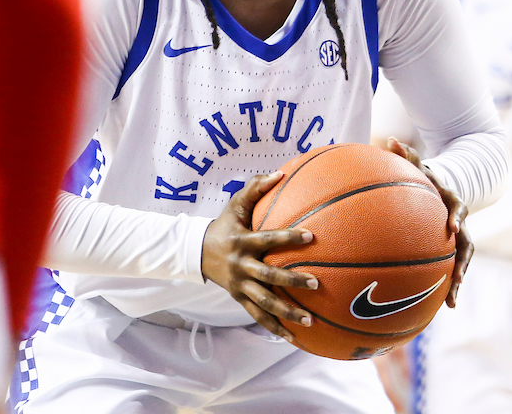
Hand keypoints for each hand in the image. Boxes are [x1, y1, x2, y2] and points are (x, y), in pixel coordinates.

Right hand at [201, 172, 317, 340]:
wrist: (195, 252)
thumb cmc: (224, 224)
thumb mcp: (235, 204)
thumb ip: (255, 187)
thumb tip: (280, 173)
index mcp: (243, 242)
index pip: (269, 239)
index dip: (288, 238)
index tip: (311, 236)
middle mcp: (242, 266)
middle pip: (269, 276)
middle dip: (292, 281)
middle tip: (316, 283)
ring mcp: (240, 286)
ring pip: (265, 303)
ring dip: (287, 313)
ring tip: (310, 321)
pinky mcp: (239, 299)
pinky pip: (258, 316)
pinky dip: (274, 328)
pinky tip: (294, 338)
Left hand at [382, 137, 471, 306]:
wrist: (445, 189)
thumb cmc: (427, 177)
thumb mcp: (419, 164)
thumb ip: (406, 153)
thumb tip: (391, 140)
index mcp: (454, 203)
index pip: (460, 210)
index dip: (457, 218)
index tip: (452, 227)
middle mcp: (460, 224)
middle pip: (468, 246)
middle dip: (463, 263)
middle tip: (458, 277)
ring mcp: (459, 240)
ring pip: (462, 263)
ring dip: (457, 282)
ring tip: (450, 303)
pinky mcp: (451, 252)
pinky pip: (450, 270)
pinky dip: (446, 287)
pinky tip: (438, 307)